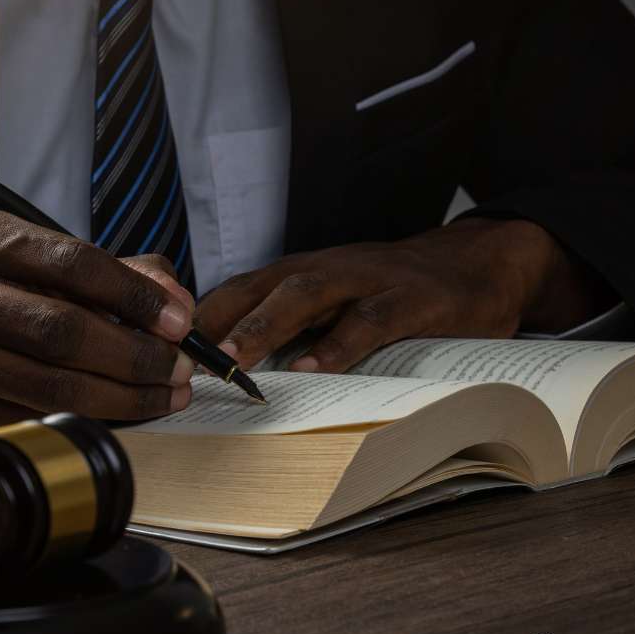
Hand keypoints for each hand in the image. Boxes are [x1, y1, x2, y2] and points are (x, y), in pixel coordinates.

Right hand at [0, 209, 196, 447]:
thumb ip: (123, 272)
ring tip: (166, 393)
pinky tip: (123, 413)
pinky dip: (91, 420)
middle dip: (136, 354)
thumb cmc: (5, 295)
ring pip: (53, 386)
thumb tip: (178, 304)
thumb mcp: (52, 263)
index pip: (74, 262)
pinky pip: (37, 420)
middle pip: (63, 330)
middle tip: (181, 366)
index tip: (180, 321)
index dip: (135, 295)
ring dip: (125, 397)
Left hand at [195, 218, 613, 373]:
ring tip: (235, 362)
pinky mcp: (410, 298)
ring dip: (265, 325)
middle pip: (260, 286)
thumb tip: (232, 371)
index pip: (237, 289)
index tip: (158, 351)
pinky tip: (313, 368)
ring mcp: (367, 279)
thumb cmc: (392, 290)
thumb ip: (290, 326)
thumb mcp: (335, 301)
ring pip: (306, 294)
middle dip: (217, 320)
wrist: (476, 262)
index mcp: (301, 271)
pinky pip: (368, 319)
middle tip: (180, 357)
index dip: (196, 318)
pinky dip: (338, 343)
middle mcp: (326, 268)